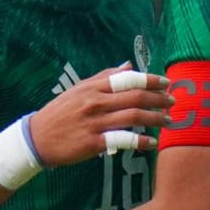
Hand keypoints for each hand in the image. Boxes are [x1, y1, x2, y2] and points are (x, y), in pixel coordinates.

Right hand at [30, 63, 171, 165]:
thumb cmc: (59, 113)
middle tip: (173, 102)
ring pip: (133, 116)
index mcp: (92, 88)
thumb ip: (104, 77)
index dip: (150, 80)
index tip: (166, 82)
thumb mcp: (78, 89)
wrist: (36, 138)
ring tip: (168, 121)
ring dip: (155, 118)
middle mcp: (95, 102)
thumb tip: (128, 66)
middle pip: (135, 96)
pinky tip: (152, 143)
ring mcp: (94, 122)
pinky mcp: (93, 143)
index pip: (127, 79)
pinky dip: (140, 141)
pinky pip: (122, 140)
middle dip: (159, 98)